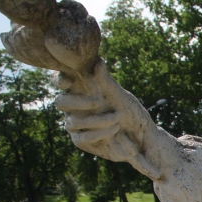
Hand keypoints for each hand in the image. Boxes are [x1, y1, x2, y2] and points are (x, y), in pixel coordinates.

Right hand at [54, 60, 162, 179]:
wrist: (142, 136)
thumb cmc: (130, 111)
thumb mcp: (119, 95)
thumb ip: (105, 81)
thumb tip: (96, 61)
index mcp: (80, 91)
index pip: (61, 81)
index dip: (59, 79)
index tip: (68, 81)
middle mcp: (74, 107)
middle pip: (61, 102)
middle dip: (78, 102)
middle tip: (98, 101)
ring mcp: (76, 124)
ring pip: (73, 122)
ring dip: (97, 120)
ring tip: (118, 117)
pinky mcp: (81, 140)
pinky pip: (81, 138)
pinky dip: (99, 133)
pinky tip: (115, 130)